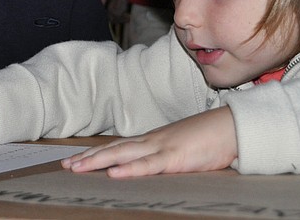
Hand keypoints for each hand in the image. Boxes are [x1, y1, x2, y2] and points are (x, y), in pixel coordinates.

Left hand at [61, 107, 236, 177]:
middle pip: (115, 149)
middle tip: (66, 165)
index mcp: (155, 140)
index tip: (76, 159)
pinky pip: (149, 165)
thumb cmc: (212, 138)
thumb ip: (167, 158)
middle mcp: (153, 141)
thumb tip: (153, 168)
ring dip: (98, 161)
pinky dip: (130, 169)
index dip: (97, 153)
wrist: (234, 126)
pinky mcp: (175, 157)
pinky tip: (114, 173)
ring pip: (124, 154)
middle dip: (89, 158)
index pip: (120, 146)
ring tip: (78, 167)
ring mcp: (162, 147)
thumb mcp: (184, 150)